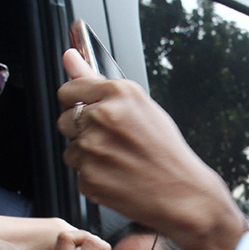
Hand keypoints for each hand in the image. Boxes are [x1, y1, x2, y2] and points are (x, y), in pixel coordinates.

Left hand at [58, 49, 245, 249]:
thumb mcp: (139, 106)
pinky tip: (117, 178)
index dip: (76, 104)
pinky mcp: (88, 177)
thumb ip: (96, 81)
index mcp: (117, 93)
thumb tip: (69, 56)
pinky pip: (79, 175)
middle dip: (82, 132)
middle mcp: (102, 117)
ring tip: (119, 162)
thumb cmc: (166, 150)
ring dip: (88, 157)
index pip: (68, 91)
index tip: (87, 113)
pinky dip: (94, 178)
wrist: (183, 194)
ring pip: (70, 150)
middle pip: (65, 121)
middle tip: (113, 143)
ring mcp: (92, 148)